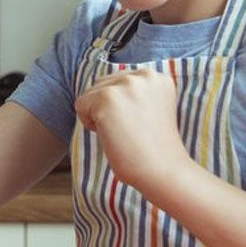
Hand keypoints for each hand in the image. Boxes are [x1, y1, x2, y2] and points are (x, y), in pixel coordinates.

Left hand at [74, 68, 187, 188]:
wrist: (164, 171)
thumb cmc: (155, 149)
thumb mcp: (153, 108)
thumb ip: (136, 93)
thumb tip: (102, 90)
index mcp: (157, 77)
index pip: (120, 81)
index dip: (121, 106)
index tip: (137, 124)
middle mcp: (144, 75)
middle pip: (103, 84)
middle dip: (107, 108)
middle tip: (128, 131)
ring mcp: (126, 85)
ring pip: (91, 93)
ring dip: (98, 115)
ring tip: (121, 133)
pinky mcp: (107, 99)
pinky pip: (80, 105)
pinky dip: (88, 123)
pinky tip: (110, 136)